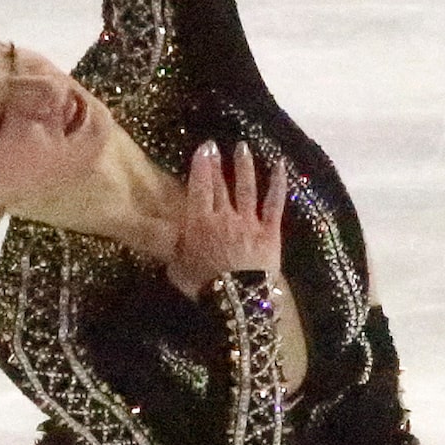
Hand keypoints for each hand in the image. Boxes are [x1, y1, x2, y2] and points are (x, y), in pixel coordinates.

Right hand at [167, 140, 285, 297]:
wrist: (235, 299)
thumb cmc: (202, 286)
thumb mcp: (177, 267)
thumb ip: (173, 247)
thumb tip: (164, 237)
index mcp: (200, 223)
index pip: (199, 187)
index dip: (201, 166)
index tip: (203, 148)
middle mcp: (224, 216)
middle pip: (220, 185)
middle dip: (217, 163)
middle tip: (216, 145)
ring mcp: (249, 221)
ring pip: (246, 188)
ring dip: (244, 166)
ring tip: (243, 147)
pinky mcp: (270, 231)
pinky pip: (274, 204)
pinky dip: (278, 184)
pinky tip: (280, 166)